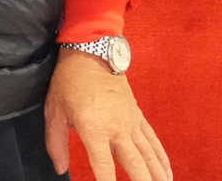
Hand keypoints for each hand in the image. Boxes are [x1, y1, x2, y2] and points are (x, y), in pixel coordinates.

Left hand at [45, 48, 171, 180]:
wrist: (91, 53)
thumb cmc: (69, 82)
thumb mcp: (54, 111)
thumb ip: (55, 143)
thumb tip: (59, 168)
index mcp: (94, 129)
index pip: (103, 166)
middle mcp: (117, 129)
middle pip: (135, 165)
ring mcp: (131, 123)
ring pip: (149, 156)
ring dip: (158, 175)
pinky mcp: (138, 117)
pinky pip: (153, 142)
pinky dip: (162, 159)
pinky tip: (168, 174)